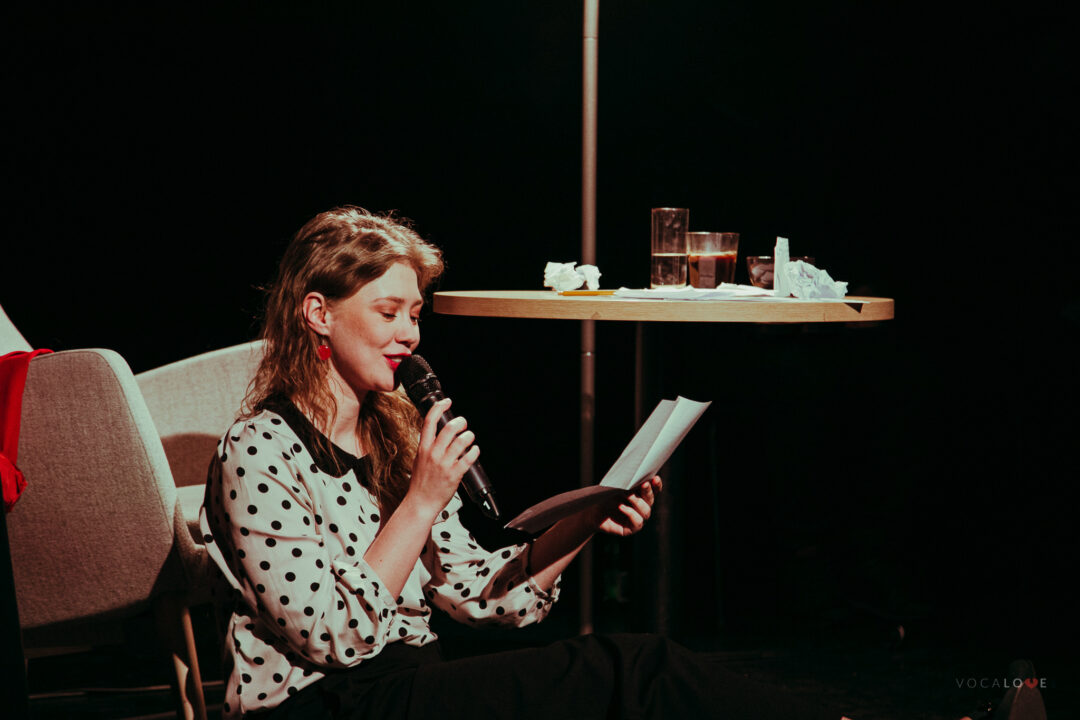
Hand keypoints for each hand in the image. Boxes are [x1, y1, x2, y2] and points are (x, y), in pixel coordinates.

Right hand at [407, 399, 479, 515]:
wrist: (421, 503)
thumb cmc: (421, 483)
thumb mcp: (419, 460)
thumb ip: (428, 447)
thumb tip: (438, 434)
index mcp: (423, 448)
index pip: (429, 422)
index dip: (439, 408)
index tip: (447, 402)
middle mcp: (434, 454)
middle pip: (449, 428)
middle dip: (461, 422)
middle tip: (463, 424)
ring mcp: (444, 464)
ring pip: (462, 441)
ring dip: (469, 436)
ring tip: (470, 438)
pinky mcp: (455, 474)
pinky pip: (469, 457)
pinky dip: (474, 451)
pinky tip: (474, 451)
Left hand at [596, 476, 661, 536]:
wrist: (589, 510)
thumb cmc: (604, 496)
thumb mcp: (616, 487)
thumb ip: (628, 483)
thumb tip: (637, 476)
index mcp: (640, 495)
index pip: (653, 490)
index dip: (656, 485)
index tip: (655, 477)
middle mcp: (641, 508)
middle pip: (651, 500)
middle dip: (648, 491)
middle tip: (643, 483)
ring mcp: (637, 519)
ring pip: (646, 511)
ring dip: (637, 502)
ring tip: (627, 494)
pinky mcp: (630, 529)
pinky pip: (637, 522)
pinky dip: (631, 513)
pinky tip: (621, 507)